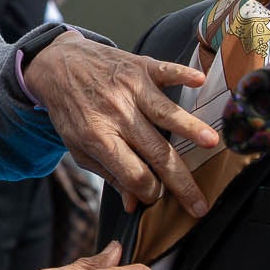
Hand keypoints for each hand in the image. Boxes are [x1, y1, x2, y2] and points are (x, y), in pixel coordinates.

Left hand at [22, 31, 216, 215]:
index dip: (149, 191)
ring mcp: (130, 89)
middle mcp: (117, 114)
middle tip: (201, 204)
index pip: (133, 173)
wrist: (57, 64)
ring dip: (189, 128)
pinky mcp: (140, 67)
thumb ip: (109, 175)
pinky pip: (165, 71)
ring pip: (165, 112)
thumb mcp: (79, 148)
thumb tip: (134, 204)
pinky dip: (182, 75)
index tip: (160, 198)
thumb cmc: (71, 111)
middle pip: (156, 152)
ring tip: (211, 143)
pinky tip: (199, 82)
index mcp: (99, 138)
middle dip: (181, 181)